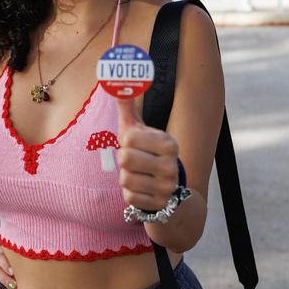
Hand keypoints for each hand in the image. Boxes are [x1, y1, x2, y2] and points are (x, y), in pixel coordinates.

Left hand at [116, 97, 179, 212]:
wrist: (165, 188)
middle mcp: (172, 165)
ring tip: (138, 175)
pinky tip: (141, 189)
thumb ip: (127, 107)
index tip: (135, 145)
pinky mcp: (159, 204)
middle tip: (134, 162)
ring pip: (125, 179)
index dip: (125, 142)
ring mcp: (167, 186)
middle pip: (125, 159)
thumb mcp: (138, 130)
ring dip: (126, 178)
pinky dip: (130, 194)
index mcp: (169, 144)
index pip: (129, 138)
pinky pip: (129, 197)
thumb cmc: (145, 152)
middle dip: (124, 161)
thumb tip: (117, 84)